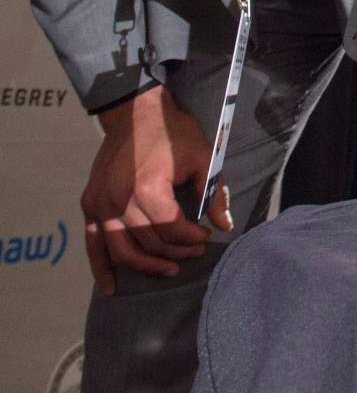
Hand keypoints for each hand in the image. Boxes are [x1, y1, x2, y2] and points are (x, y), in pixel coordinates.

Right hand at [81, 86, 233, 293]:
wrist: (135, 112)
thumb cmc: (171, 131)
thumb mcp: (202, 156)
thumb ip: (213, 193)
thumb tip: (225, 226)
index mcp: (148, 188)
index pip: (172, 229)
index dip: (191, 238)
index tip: (205, 236)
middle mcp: (119, 200)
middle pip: (149, 241)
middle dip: (175, 251)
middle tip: (194, 251)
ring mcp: (100, 204)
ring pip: (122, 250)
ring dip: (146, 265)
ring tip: (169, 268)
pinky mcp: (89, 203)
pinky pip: (92, 243)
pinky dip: (101, 267)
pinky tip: (111, 286)